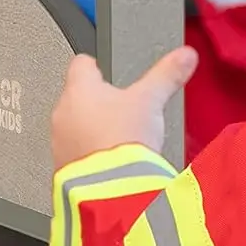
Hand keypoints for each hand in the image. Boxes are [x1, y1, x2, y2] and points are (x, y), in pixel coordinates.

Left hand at [51, 47, 198, 168]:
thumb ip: (167, 74)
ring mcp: (60, 142)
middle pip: (77, 98)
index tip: (104, 69)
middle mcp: (63, 113)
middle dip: (97, 103)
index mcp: (79, 88)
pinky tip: (111, 163)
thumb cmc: (122, 141)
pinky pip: (75, 155)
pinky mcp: (64, 168)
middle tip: (121, 111)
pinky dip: (90, 156)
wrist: (110, 190)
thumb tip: (185, 55)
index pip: (81, 64)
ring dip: (92, 131)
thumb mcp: (151, 100)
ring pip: (74, 128)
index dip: (96, 64)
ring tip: (119, 140)